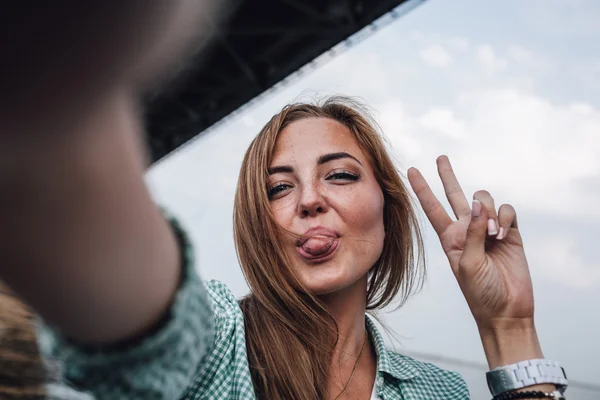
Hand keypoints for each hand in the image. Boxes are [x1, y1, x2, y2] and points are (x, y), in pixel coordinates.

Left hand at [408, 156, 533, 330]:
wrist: (506, 309)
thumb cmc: (480, 291)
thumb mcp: (468, 263)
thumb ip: (472, 233)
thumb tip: (479, 204)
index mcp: (449, 237)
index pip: (432, 207)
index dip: (422, 189)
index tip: (410, 170)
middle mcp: (467, 229)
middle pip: (455, 195)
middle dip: (448, 176)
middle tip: (441, 157)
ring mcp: (488, 229)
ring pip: (485, 200)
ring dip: (489, 211)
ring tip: (493, 235)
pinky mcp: (510, 232)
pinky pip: (506, 210)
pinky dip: (505, 217)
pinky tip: (503, 234)